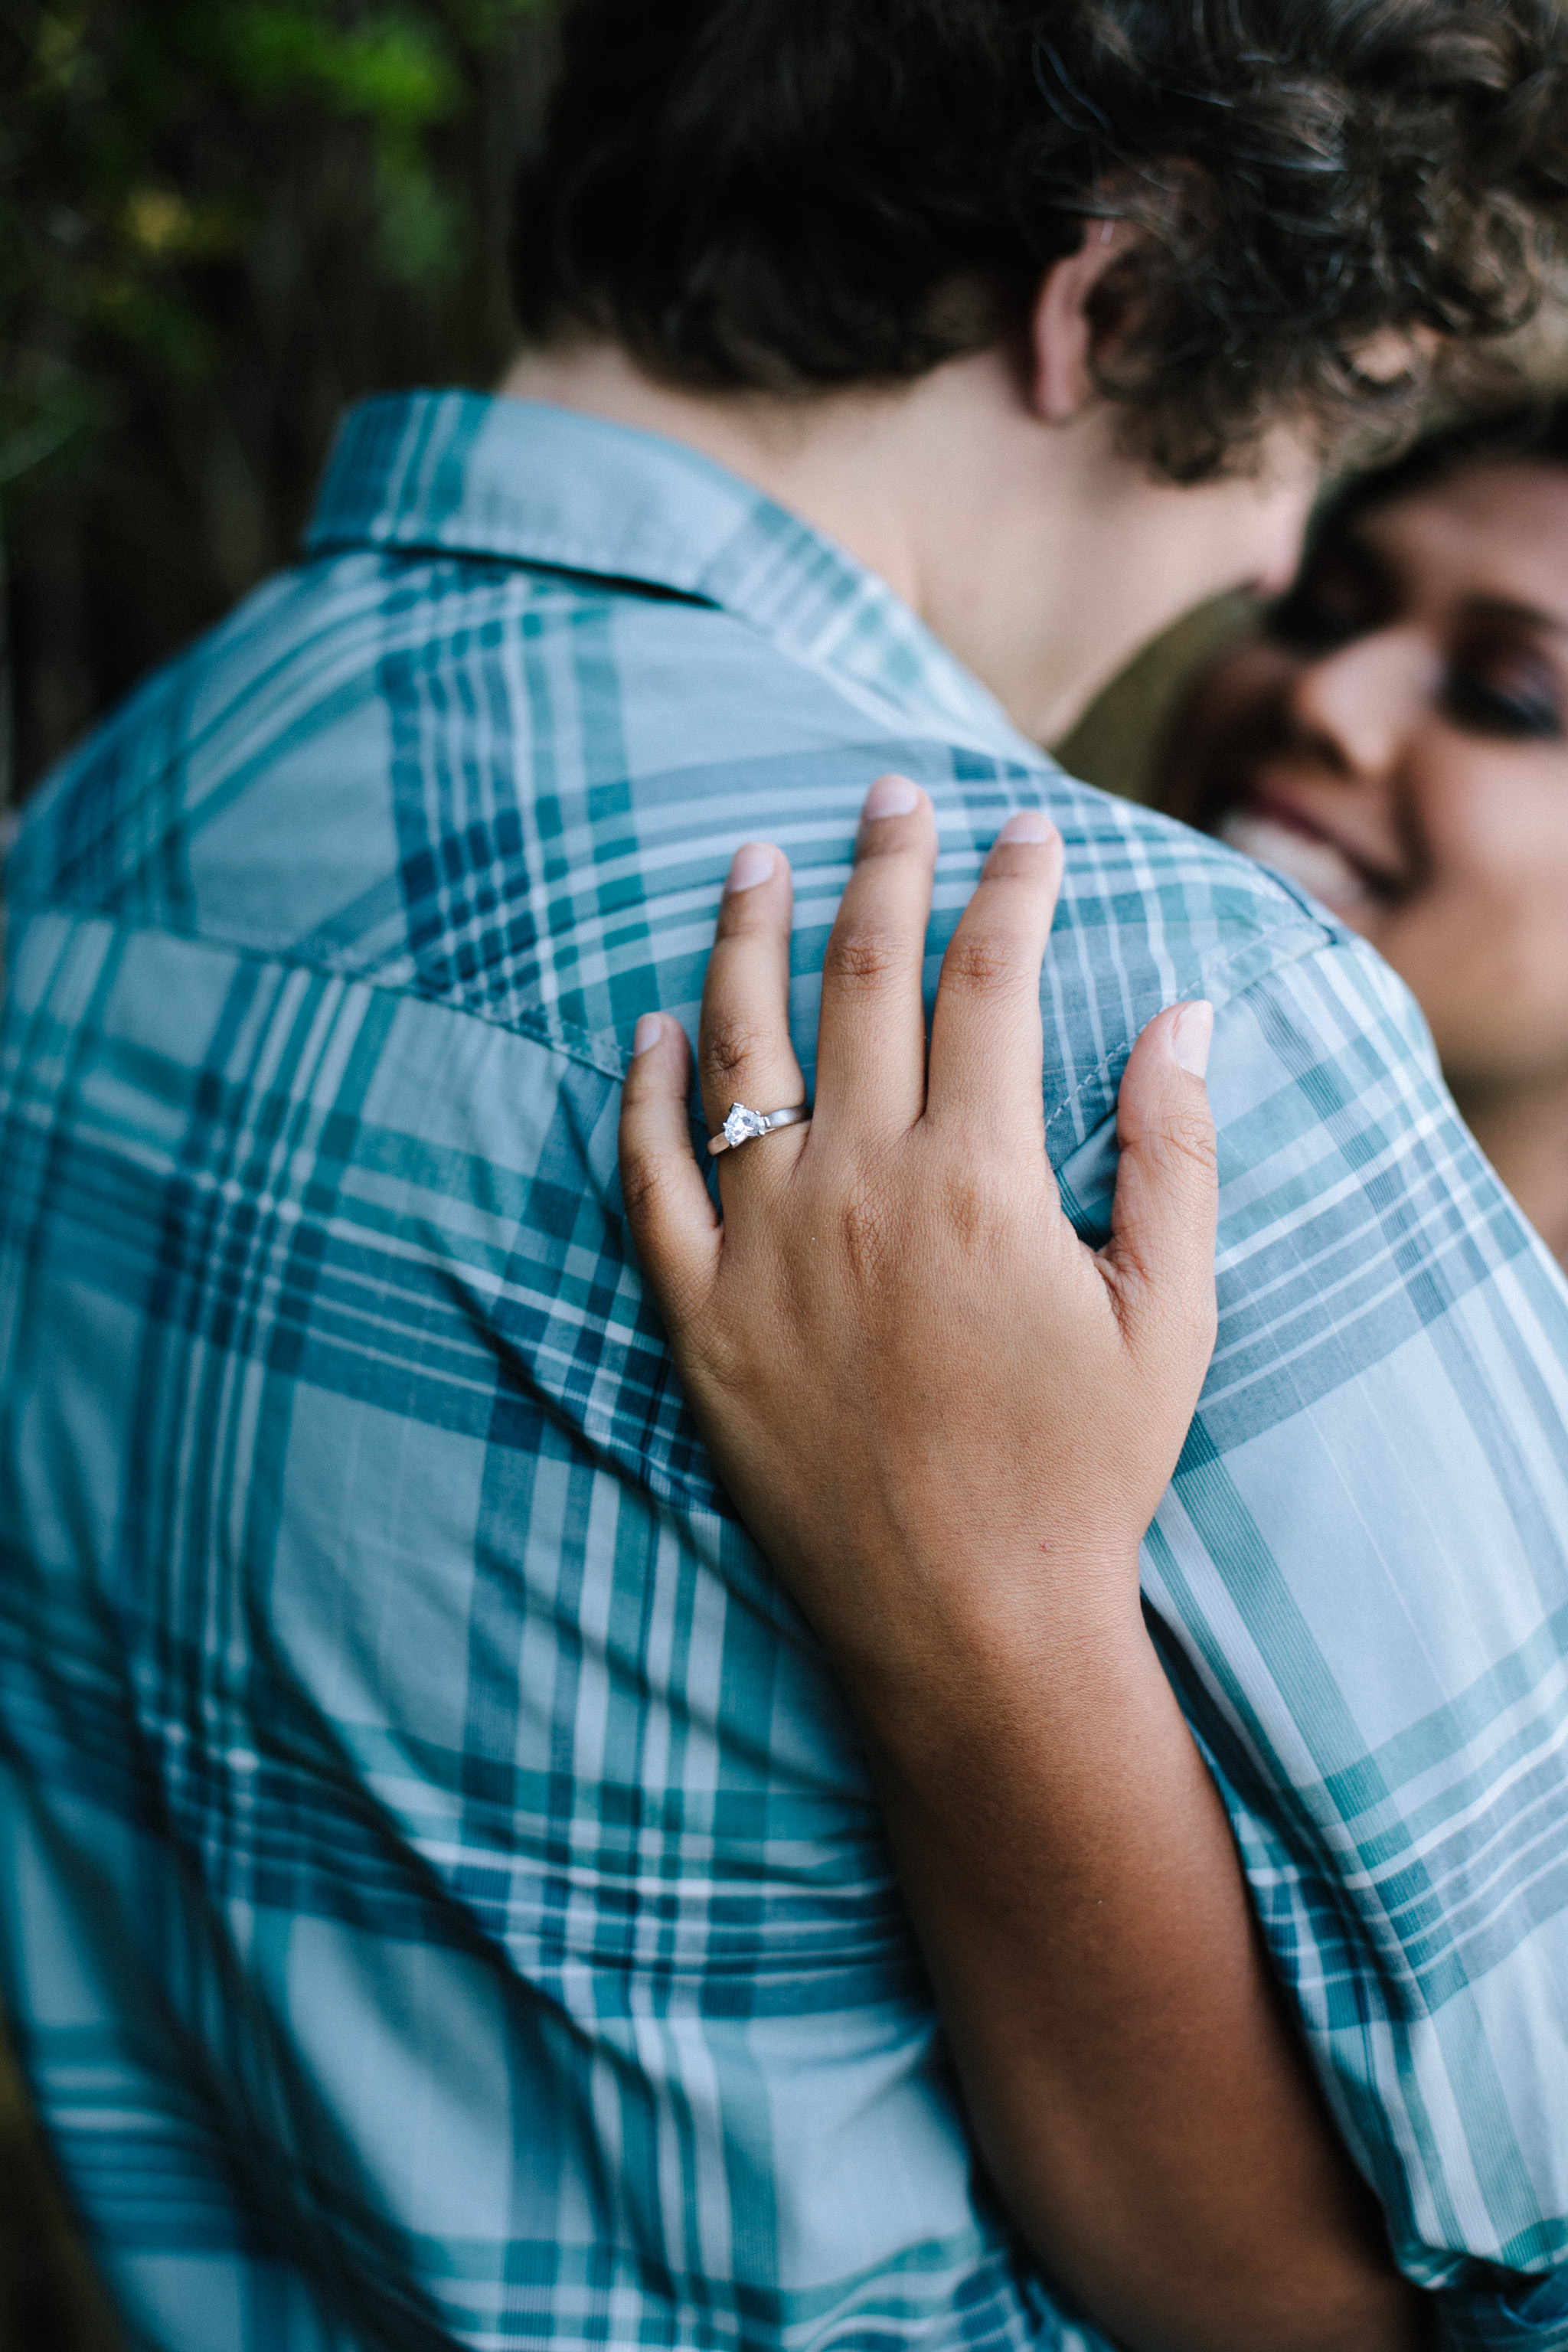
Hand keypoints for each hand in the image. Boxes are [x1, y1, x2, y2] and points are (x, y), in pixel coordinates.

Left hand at [618, 777, 1421, 2351]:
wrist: (968, 1625)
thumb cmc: (1084, 1474)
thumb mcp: (1168, 1314)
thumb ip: (1174, 1152)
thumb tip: (1184, 1010)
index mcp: (977, 1179)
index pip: (990, 984)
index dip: (1011, 890)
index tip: (1025, 829)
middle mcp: (858, 1188)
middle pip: (863, 982)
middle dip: (881, 870)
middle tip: (885, 795)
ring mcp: (765, 1249)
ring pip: (739, 1052)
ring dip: (743, 942)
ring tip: (746, 865)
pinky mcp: (699, 1317)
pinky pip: (651, 1180)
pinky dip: (645, 1097)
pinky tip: (648, 1032)